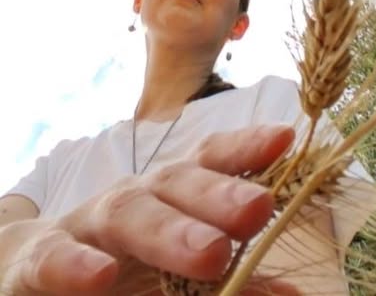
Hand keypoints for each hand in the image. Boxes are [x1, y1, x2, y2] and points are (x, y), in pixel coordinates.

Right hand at [1, 124, 298, 294]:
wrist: (35, 268)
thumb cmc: (124, 262)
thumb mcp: (180, 271)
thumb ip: (234, 282)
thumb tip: (295, 294)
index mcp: (169, 195)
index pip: (209, 161)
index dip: (245, 148)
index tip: (285, 138)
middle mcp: (133, 198)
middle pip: (176, 183)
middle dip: (218, 194)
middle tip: (259, 209)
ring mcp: (87, 226)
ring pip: (127, 215)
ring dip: (169, 230)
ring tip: (211, 252)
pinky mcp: (39, 262)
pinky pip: (55, 258)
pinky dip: (77, 265)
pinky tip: (101, 275)